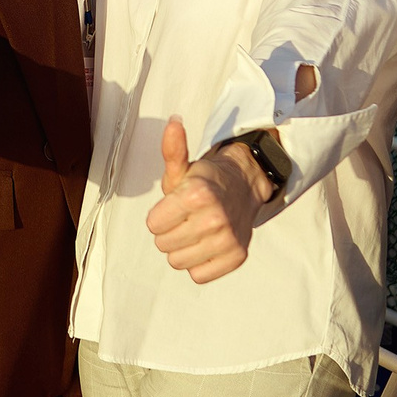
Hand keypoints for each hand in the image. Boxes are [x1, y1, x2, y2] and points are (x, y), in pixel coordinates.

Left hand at [145, 117, 261, 282]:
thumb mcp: (183, 166)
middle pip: (163, 245)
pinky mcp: (237, 257)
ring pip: (178, 262)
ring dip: (181, 249)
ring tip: (194, 231)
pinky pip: (198, 275)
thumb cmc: (205, 181)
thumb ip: (172, 149)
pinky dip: (198, 263)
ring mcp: (228, 240)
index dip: (159, 216)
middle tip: (185, 219)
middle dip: (169, 232)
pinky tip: (205, 245)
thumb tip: (173, 121)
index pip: (153, 225)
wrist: (243, 189)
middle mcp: (215, 218)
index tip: (172, 207)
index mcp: (197, 194)